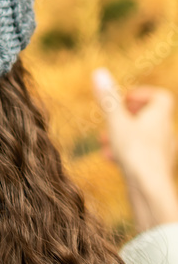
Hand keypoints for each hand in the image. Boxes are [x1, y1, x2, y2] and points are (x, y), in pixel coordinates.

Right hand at [92, 68, 177, 231]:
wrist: (150, 191)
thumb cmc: (136, 154)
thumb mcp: (116, 122)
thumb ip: (108, 99)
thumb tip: (99, 72)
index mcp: (160, 117)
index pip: (160, 97)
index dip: (142, 94)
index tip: (124, 99)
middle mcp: (165, 132)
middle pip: (149, 116)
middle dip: (127, 116)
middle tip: (112, 119)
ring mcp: (162, 151)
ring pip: (143, 135)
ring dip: (123, 134)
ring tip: (105, 140)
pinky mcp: (156, 167)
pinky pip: (141, 153)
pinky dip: (125, 151)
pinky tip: (109, 158)